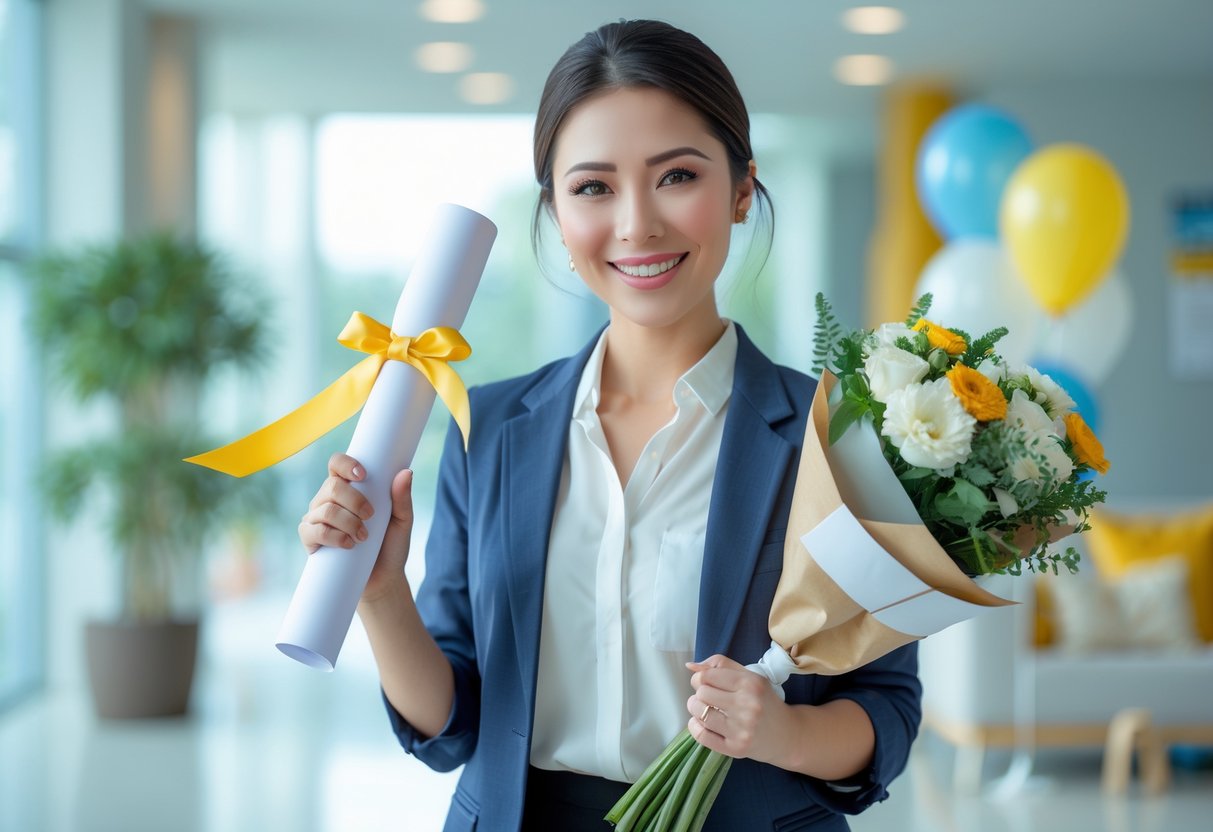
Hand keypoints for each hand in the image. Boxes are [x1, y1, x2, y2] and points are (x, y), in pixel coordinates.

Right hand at [297, 452, 414, 601]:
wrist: (382, 578)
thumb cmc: (390, 545)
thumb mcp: (402, 521)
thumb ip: (402, 498)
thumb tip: (406, 472)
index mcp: (348, 488)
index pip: (337, 464)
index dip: (346, 464)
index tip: (363, 475)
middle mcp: (328, 500)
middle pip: (332, 486)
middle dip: (354, 501)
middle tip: (371, 516)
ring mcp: (316, 519)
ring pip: (325, 510)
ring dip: (348, 523)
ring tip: (364, 537)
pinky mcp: (310, 539)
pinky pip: (314, 531)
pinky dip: (334, 537)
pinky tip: (348, 545)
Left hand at [685, 655, 795, 764]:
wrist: (787, 735)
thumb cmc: (765, 702)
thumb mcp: (750, 677)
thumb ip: (721, 665)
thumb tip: (690, 665)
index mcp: (751, 684)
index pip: (706, 675)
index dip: (700, 678)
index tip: (706, 682)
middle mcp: (747, 706)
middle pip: (701, 693)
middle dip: (700, 693)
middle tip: (710, 698)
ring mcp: (742, 729)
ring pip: (699, 712)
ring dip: (696, 709)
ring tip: (706, 709)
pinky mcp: (736, 749)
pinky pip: (701, 736)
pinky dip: (695, 727)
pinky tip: (702, 723)